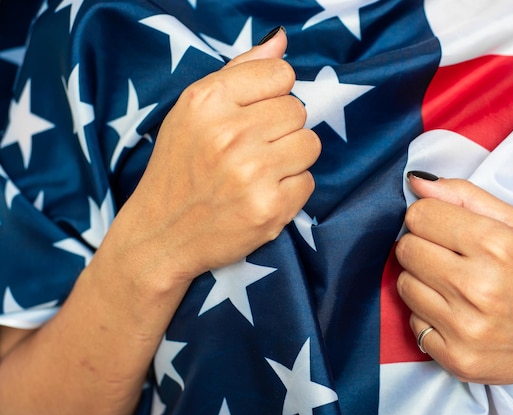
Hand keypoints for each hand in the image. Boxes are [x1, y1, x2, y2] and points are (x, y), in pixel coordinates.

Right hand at [105, 29, 320, 281]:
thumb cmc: (179, 169)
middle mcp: (229, 133)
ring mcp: (251, 173)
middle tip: (253, 151)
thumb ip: (239, 71)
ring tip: (259, 173)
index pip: (281, 74)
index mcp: (207, 100)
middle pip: (298, 110)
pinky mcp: (269, 208)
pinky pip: (308, 182)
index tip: (254, 116)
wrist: (161, 235)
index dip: (273, 96)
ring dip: (291, 159)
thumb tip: (281, 41)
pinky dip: (291, 190)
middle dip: (281, 129)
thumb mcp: (193, 111)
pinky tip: (262, 196)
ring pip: (310, 144)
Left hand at [395, 174, 512, 386]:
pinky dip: (427, 315)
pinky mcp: (456, 357)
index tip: (439, 227)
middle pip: (406, 249)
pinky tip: (454, 313)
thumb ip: (464, 195)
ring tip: (451, 285)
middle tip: (445, 256)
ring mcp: (466, 326)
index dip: (426, 218)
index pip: (419, 216)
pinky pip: (413, 322)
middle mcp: (478, 286)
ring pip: (404, 285)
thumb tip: (416, 181)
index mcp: (495, 244)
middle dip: (420, 246)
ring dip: (421, 280)